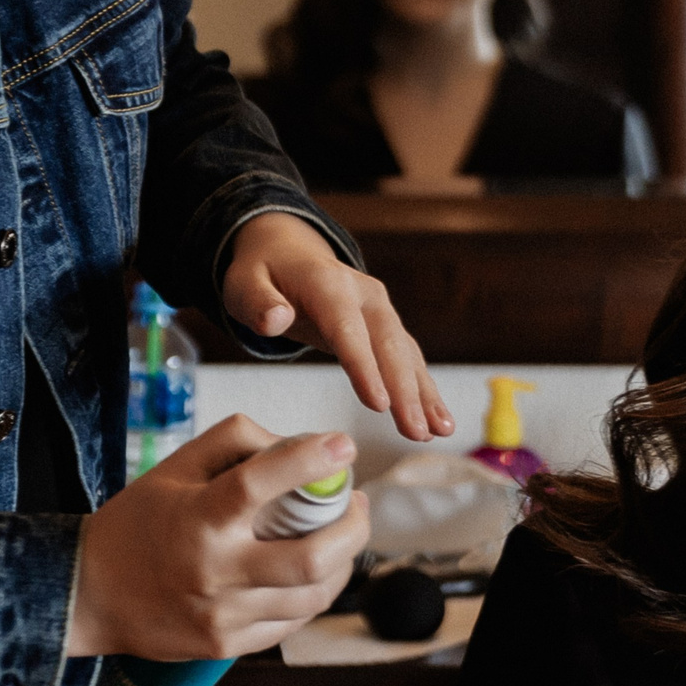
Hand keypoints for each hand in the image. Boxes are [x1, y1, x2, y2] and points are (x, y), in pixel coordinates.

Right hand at [65, 415, 371, 659]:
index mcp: (198, 517)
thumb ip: (232, 442)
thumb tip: (293, 442)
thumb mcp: (173, 468)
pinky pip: (292, 621)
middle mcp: (214, 570)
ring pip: (312, 595)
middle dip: (353, 528)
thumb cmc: (137, 523)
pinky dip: (315, 593)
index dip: (309, 460)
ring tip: (343, 536)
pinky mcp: (226, 645)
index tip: (343, 443)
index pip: (260, 483)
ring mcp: (223, 615)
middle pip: (310, 557)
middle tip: (358, 503)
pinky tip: (316, 572)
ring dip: (344, 561)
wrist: (88, 595)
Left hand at [222, 212, 454, 440]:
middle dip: (405, 391)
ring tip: (441, 431)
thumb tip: (275, 320)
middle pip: (388, 344)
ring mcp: (379, 309)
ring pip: (406, 353)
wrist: (287, 253)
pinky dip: (424, 390)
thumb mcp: (244, 284)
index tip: (379, 405)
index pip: (347, 329)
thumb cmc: (261, 274)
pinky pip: (408, 359)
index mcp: (327, 283)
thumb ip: (257, 303)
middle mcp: (363, 294)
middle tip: (416, 433)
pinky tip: (437, 421)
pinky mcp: (385, 326)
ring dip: (424, 393)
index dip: (364, 367)